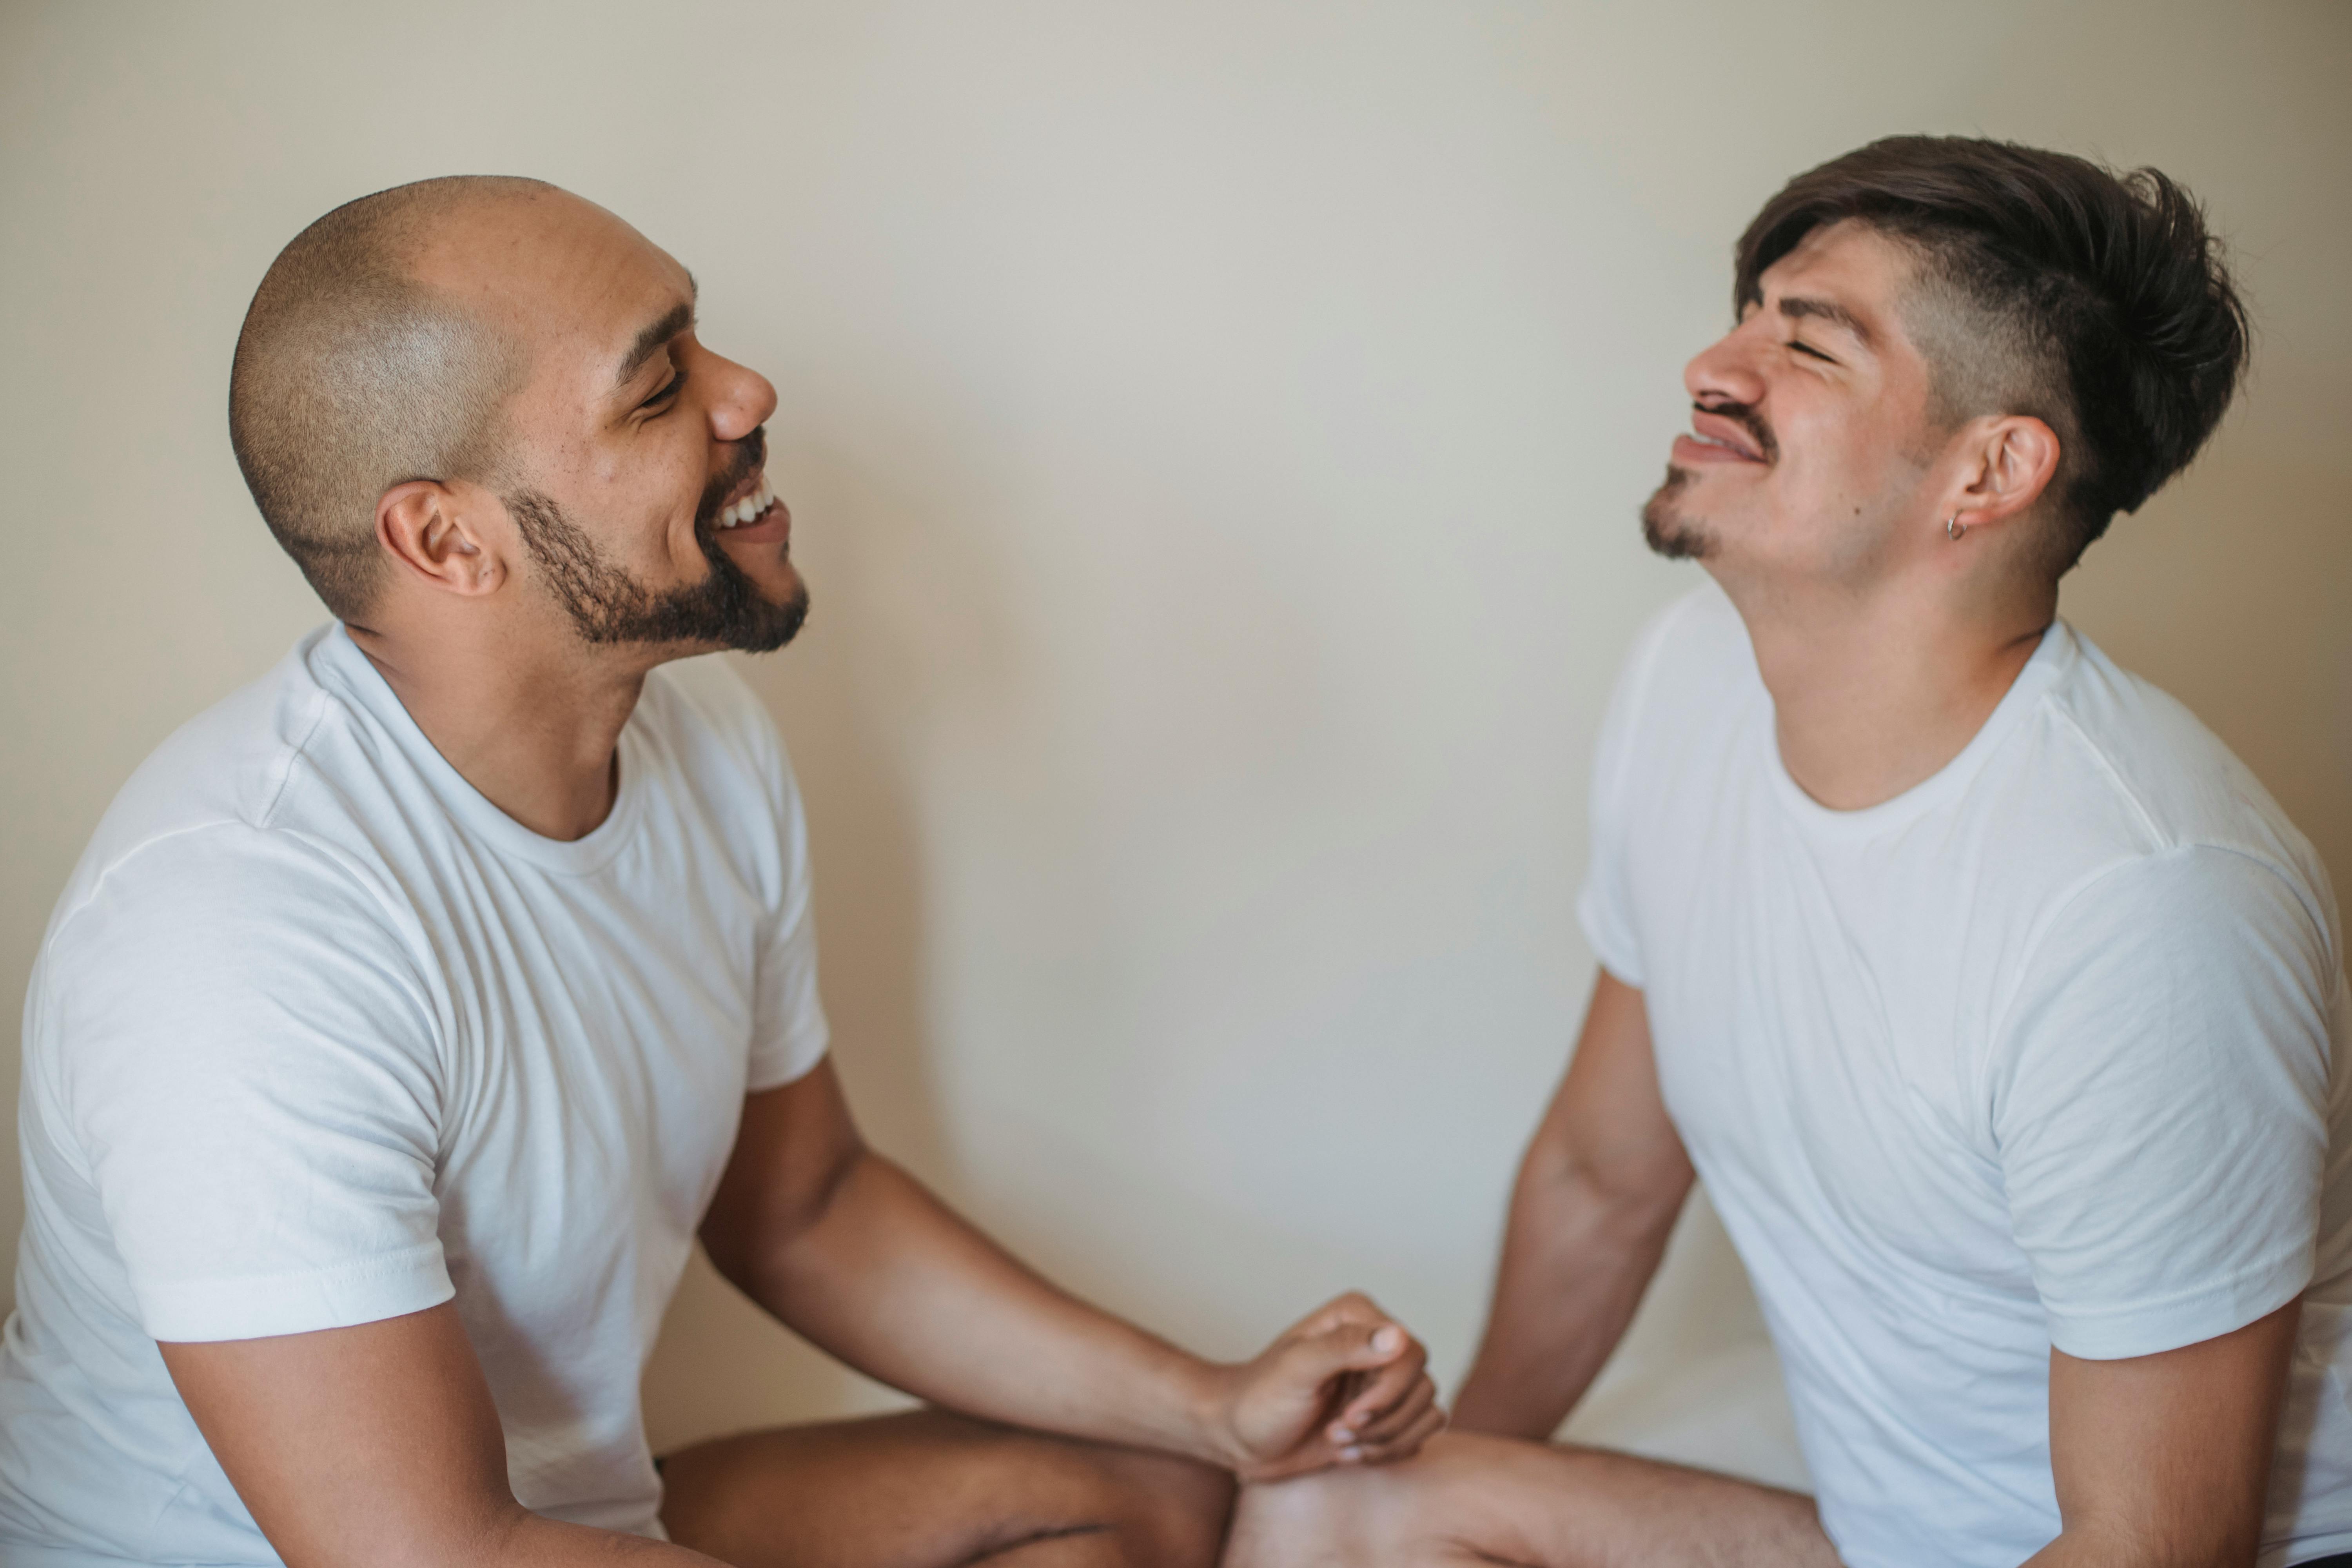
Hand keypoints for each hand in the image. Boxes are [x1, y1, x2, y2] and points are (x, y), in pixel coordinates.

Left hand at [1206, 1292, 1444, 1482]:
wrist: (1240, 1437)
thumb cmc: (1258, 1398)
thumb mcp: (1295, 1369)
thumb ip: (1344, 1347)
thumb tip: (1398, 1337)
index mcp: (1357, 1317)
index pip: (1409, 1353)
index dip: (1388, 1392)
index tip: (1349, 1416)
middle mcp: (1376, 1343)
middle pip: (1422, 1385)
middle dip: (1382, 1420)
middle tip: (1336, 1430)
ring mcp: (1383, 1379)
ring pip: (1427, 1410)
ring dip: (1386, 1438)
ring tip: (1340, 1441)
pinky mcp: (1385, 1412)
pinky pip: (1421, 1431)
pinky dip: (1391, 1450)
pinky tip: (1351, 1453)